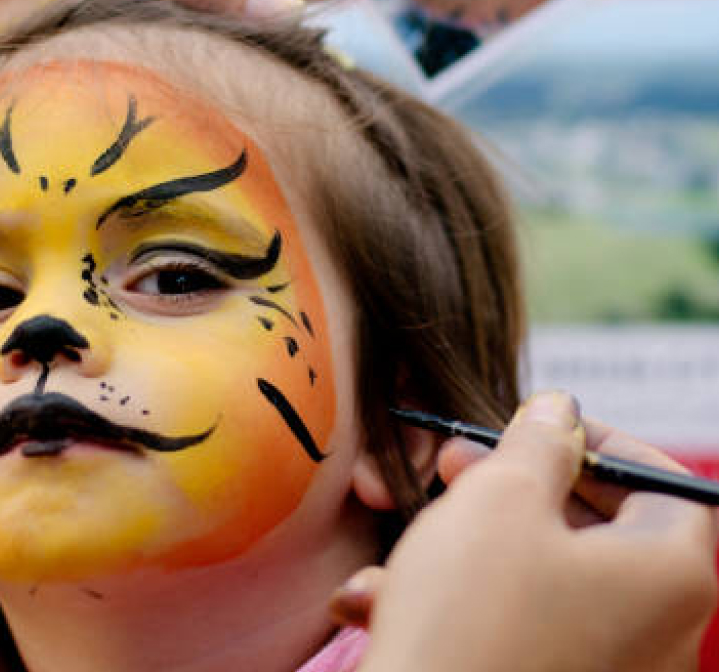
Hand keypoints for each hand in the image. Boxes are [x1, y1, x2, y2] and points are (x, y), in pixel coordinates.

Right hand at [333, 392, 717, 671]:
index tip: (530, 429)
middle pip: (593, 529)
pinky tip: (376, 605)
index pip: (664, 481)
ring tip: (396, 555)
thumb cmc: (469, 616)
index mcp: (669, 574)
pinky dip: (452, 610)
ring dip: (459, 553)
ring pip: (536, 582)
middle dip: (508, 492)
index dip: (597, 440)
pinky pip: (513, 634)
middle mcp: (658, 632)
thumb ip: (538, 441)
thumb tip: (559, 411)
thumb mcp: (498, 498)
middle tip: (447, 470)